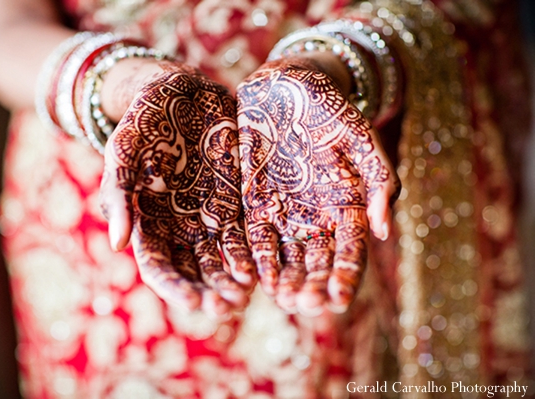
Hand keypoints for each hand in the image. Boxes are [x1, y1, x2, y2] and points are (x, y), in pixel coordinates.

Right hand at [100, 61, 255, 316]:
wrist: (177, 91)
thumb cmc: (143, 121)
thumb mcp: (123, 153)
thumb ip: (118, 196)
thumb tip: (118, 245)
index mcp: (148, 221)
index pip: (159, 266)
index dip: (175, 288)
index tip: (194, 304)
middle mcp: (179, 225)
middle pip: (194, 270)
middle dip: (209, 291)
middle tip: (227, 308)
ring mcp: (208, 214)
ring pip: (221, 258)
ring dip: (231, 280)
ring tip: (245, 296)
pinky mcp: (233, 199)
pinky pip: (244, 232)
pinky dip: (250, 253)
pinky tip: (261, 268)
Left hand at [237, 58, 398, 314]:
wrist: (288, 85)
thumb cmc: (329, 107)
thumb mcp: (360, 136)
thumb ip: (376, 178)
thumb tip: (384, 231)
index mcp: (346, 204)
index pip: (350, 250)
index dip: (346, 276)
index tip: (340, 300)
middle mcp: (316, 214)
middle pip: (318, 260)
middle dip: (314, 285)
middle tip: (307, 305)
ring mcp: (285, 209)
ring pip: (289, 255)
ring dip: (287, 279)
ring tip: (285, 299)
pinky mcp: (255, 200)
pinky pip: (257, 235)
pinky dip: (257, 257)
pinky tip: (256, 278)